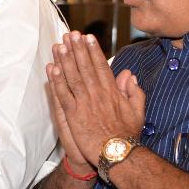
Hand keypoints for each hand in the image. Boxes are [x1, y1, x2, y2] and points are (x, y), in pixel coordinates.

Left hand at [48, 31, 145, 165]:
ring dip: (65, 60)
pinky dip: (56, 81)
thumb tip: (129, 75)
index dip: (93, 51)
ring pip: (73, 77)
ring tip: (59, 45)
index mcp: (112, 92)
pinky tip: (51, 68)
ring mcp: (84, 103)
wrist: (116, 153)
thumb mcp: (138, 111)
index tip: (88, 37)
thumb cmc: (127, 135)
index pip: (101, 66)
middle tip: (71, 34)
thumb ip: (134, 91)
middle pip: (85, 67)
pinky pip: (63, 94)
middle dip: (77, 49)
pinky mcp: (73, 114)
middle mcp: (98, 94)